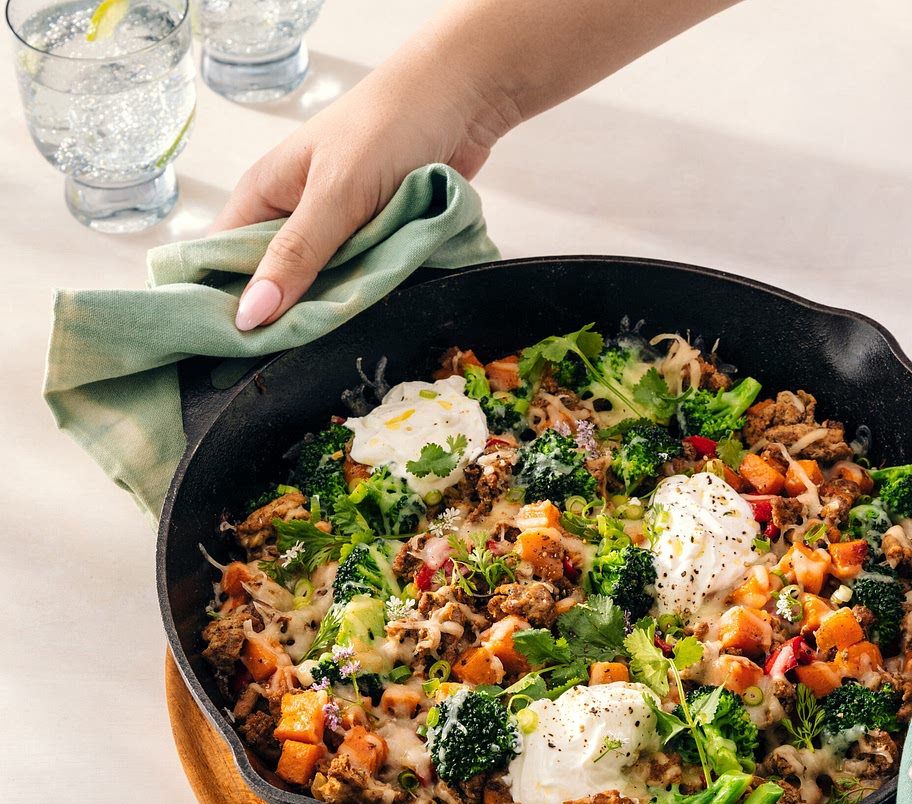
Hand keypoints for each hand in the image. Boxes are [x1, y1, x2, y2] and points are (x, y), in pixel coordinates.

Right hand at [212, 0, 741, 330]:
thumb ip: (301, 259)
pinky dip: (377, 307)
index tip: (218, 375)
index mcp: (266, 195)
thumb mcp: (344, 190)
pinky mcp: (395, 231)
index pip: (216, 266)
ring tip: (327, 380)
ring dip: (334, 329)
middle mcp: (301, 211)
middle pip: (276, 289)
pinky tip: (376, 339)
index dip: (212, 320)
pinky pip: (376, 282)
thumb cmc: (404, 113)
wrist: (480, 80)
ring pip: (330, 293)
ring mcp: (349, 224)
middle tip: (281, 396)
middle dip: (283, 337)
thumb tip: (253, 322)